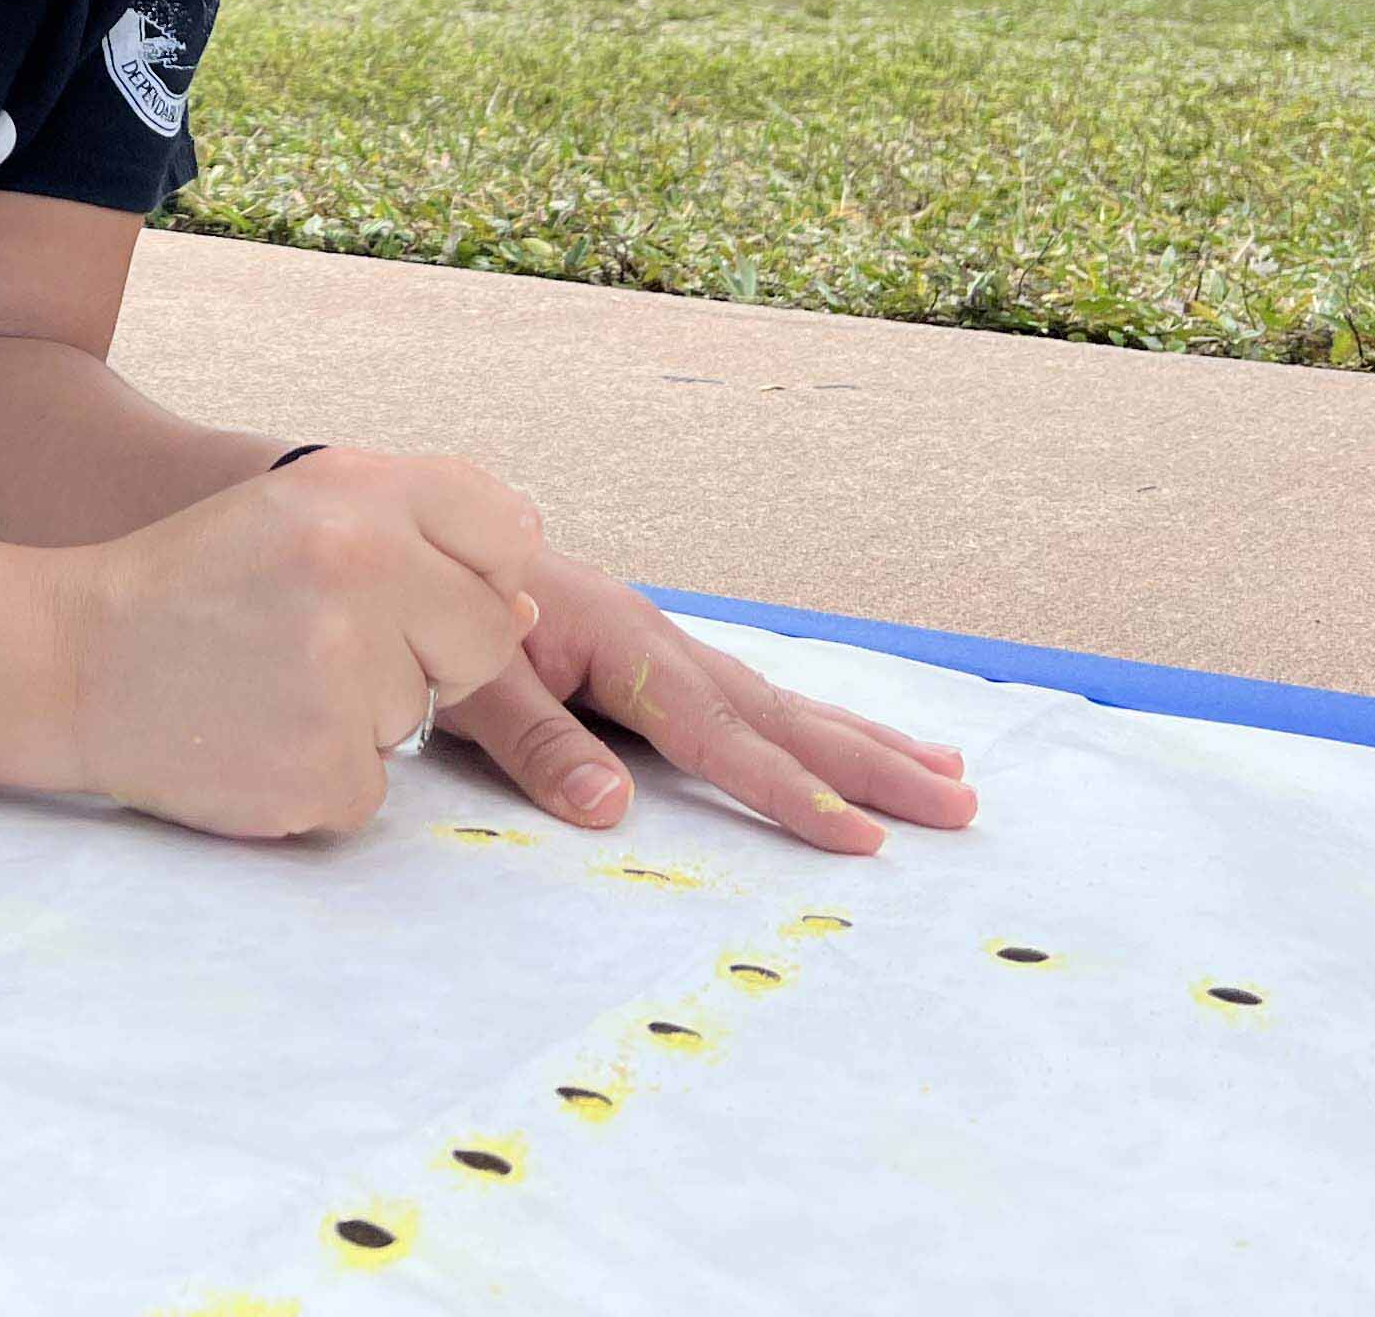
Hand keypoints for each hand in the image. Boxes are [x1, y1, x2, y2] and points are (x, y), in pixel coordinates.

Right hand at [53, 448, 549, 841]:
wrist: (72, 661)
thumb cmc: (196, 583)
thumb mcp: (299, 508)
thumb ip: (419, 530)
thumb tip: (525, 608)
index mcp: (356, 489)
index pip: (507, 531)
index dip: (470, 570)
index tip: (408, 586)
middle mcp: (359, 567)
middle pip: (484, 638)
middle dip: (422, 653)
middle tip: (317, 641)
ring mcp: (342, 675)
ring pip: (423, 716)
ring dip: (363, 715)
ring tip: (270, 681)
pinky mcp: (322, 769)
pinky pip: (376, 787)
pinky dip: (323, 774)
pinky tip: (257, 734)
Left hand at [432, 549, 977, 855]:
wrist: (415, 538)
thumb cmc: (437, 607)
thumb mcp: (470, 682)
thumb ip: (537, 743)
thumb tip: (613, 811)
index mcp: (623, 645)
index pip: (721, 736)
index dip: (790, 793)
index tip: (860, 838)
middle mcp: (660, 642)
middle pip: (783, 715)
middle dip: (872, 766)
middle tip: (959, 806)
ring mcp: (663, 647)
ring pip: (780, 703)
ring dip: (864, 741)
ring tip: (947, 774)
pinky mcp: (652, 657)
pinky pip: (748, 698)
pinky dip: (811, 723)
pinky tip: (850, 743)